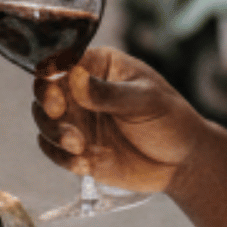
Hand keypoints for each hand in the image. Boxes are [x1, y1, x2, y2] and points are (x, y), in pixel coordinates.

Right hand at [30, 49, 211, 195]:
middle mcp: (81, 90)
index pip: (62, 62)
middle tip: (62, 120)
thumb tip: (75, 78)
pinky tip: (86, 165)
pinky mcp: (77, 149)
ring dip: (54, 135)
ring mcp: (78, 120)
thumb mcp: (145, 101)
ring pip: (44, 122)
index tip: (55, 96)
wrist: (182, 162)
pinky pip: (54, 151)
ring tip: (80, 147)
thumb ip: (109, 93)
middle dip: (48, 108)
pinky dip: (62, 158)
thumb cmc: (170, 120)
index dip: (50, 76)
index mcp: (99, 66)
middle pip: (44, 92)